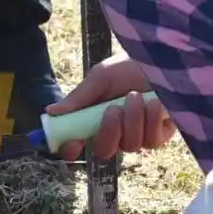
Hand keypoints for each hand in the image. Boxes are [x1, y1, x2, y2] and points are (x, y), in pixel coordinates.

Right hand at [47, 55, 174, 161]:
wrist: (161, 61)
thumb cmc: (128, 67)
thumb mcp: (101, 78)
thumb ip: (78, 98)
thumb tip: (51, 111)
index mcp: (93, 120)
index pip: (77, 144)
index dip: (72, 149)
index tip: (73, 143)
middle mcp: (114, 133)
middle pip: (103, 152)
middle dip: (109, 132)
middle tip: (113, 109)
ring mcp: (137, 136)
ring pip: (130, 145)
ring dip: (132, 119)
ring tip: (136, 96)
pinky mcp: (159, 136)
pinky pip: (151, 141)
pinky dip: (152, 120)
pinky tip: (155, 102)